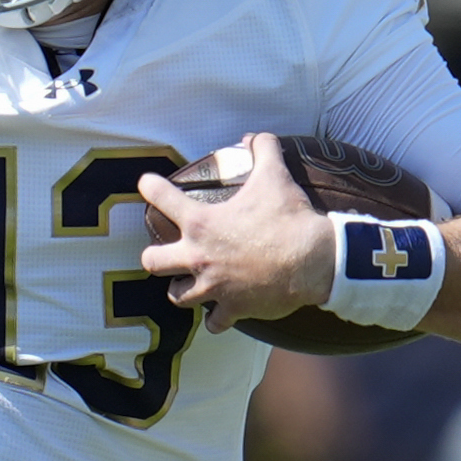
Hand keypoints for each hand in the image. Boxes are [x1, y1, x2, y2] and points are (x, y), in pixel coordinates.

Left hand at [137, 132, 336, 330]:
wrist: (314, 260)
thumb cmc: (290, 218)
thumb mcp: (275, 176)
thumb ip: (263, 151)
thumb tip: (256, 137)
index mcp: (202, 224)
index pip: (164, 199)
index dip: (151, 188)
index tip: (145, 183)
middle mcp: (198, 257)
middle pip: (153, 262)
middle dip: (154, 257)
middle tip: (162, 254)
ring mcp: (213, 287)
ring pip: (178, 297)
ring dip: (181, 290)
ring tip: (188, 284)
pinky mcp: (232, 309)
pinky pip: (214, 323)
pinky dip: (216, 319)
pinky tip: (220, 314)